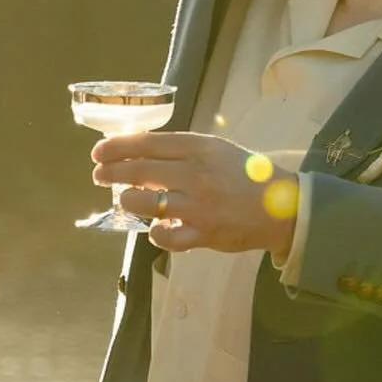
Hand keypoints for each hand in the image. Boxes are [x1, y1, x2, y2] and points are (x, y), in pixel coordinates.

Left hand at [92, 132, 299, 260]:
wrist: (283, 206)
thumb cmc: (245, 174)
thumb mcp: (217, 149)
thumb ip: (182, 150)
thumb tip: (138, 151)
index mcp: (200, 148)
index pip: (148, 144)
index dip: (118, 147)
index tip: (99, 151)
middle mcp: (197, 175)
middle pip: (141, 172)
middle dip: (112, 173)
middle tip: (99, 175)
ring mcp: (200, 207)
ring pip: (147, 204)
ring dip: (128, 201)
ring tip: (124, 199)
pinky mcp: (205, 235)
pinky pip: (167, 238)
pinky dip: (156, 234)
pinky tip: (155, 229)